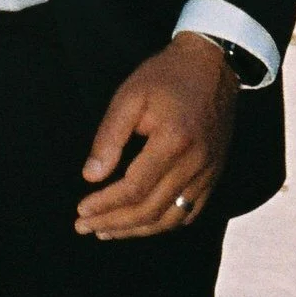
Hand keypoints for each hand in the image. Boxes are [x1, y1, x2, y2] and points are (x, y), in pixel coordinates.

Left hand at [73, 35, 235, 240]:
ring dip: (137, 230)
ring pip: (172, 218)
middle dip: (115, 223)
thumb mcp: (129, 96)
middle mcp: (196, 163)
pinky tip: (142, 224)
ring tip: (107, 231)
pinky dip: (164, 224)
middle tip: (85, 227)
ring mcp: (209, 172)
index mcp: (174, 141)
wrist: (213, 65)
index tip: (81, 210)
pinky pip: (190, 211)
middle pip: (152, 210)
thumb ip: (109, 137)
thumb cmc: (167, 76)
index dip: (106, 204)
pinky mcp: (214, 174)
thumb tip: (90, 176)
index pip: (135, 188)